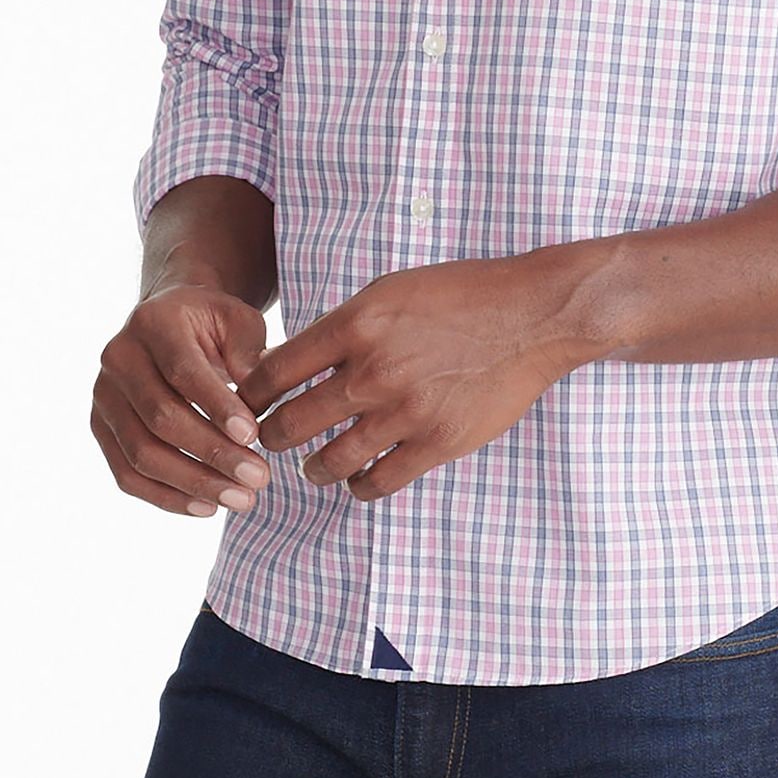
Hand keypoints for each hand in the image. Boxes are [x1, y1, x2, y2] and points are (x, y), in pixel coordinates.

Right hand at [90, 282, 273, 518]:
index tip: (255, 437)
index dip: (218, 407)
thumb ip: (249, 356)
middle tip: (259, 477)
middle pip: (161, 418)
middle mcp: (118, 357)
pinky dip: (167, 497)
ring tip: (241, 498)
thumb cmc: (212, 325)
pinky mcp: (101, 428)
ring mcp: (104, 396)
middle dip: (213, 453)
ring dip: (194, 483)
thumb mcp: (240, 322)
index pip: (183, 371)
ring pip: (142, 453)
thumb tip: (256, 406)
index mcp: (154, 322)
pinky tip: (207, 506)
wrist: (169, 322)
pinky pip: (127, 475)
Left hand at [232, 254, 589, 501]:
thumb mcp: (390, 292)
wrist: (532, 315)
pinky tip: (357, 478)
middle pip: (291, 423)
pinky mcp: (438, 442)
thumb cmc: (460, 296)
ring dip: (312, 468)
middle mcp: (373, 370)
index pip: (274, 373)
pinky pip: (378, 482)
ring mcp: (406, 411)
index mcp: (356, 325)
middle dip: (271, 437)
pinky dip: (358, 485)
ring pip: (330, 460)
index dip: (248, 396)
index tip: (245, 407)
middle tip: (270, 441)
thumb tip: (294, 361)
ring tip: (312, 466)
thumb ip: (343, 327)